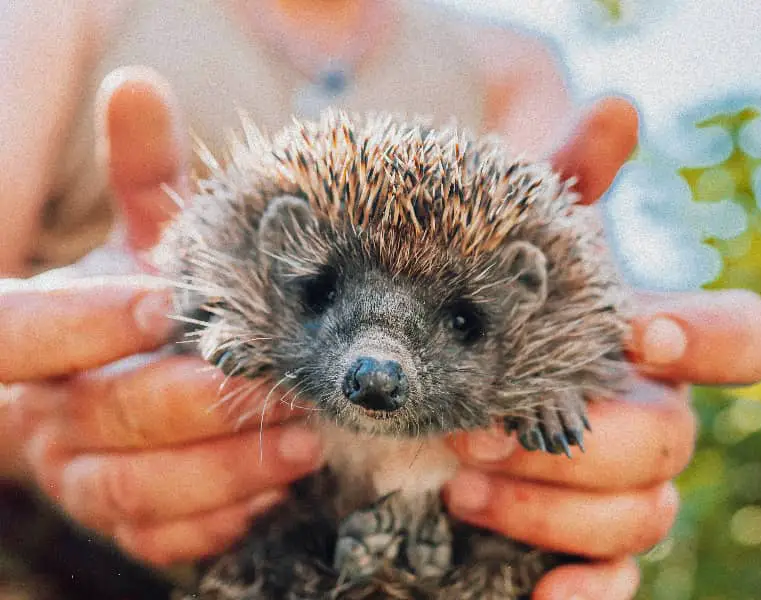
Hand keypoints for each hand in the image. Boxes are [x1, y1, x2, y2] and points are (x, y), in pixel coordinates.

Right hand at [2, 68, 323, 564]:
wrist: (127, 380)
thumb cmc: (141, 304)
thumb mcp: (143, 238)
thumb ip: (141, 172)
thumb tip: (137, 85)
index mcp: (33, 342)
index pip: (13, 336)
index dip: (79, 323)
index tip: (161, 301)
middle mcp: (48, 418)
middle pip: (99, 420)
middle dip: (184, 405)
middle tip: (266, 384)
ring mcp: (85, 479)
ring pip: (136, 494)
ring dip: (223, 472)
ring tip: (305, 442)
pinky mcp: (132, 526)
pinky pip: (167, 543)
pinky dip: (223, 520)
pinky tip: (280, 491)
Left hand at [442, 99, 760, 599]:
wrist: (412, 392)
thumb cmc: (470, 313)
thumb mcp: (501, 247)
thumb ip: (560, 185)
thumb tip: (615, 107)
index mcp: (636, 346)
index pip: (735, 341)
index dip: (712, 338)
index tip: (642, 330)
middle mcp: (639, 418)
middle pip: (670, 442)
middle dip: (581, 438)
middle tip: (476, 427)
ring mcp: (611, 490)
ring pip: (639, 516)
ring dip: (552, 503)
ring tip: (456, 481)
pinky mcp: (572, 546)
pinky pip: (610, 583)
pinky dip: (584, 593)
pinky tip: (540, 593)